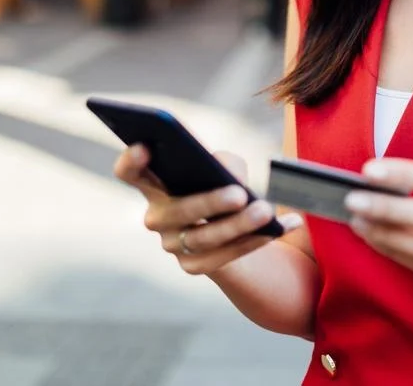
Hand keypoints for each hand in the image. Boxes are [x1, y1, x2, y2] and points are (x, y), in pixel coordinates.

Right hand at [113, 144, 302, 275]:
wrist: (231, 227)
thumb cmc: (220, 182)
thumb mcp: (223, 165)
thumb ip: (225, 163)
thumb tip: (234, 178)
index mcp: (154, 184)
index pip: (129, 172)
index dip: (131, 161)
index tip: (146, 146)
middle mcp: (156, 217)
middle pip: (177, 211)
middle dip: (209, 202)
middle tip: (240, 193)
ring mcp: (172, 245)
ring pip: (204, 238)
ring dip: (239, 225)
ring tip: (266, 211)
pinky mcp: (193, 266)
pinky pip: (225, 257)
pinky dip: (257, 240)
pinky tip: (284, 226)